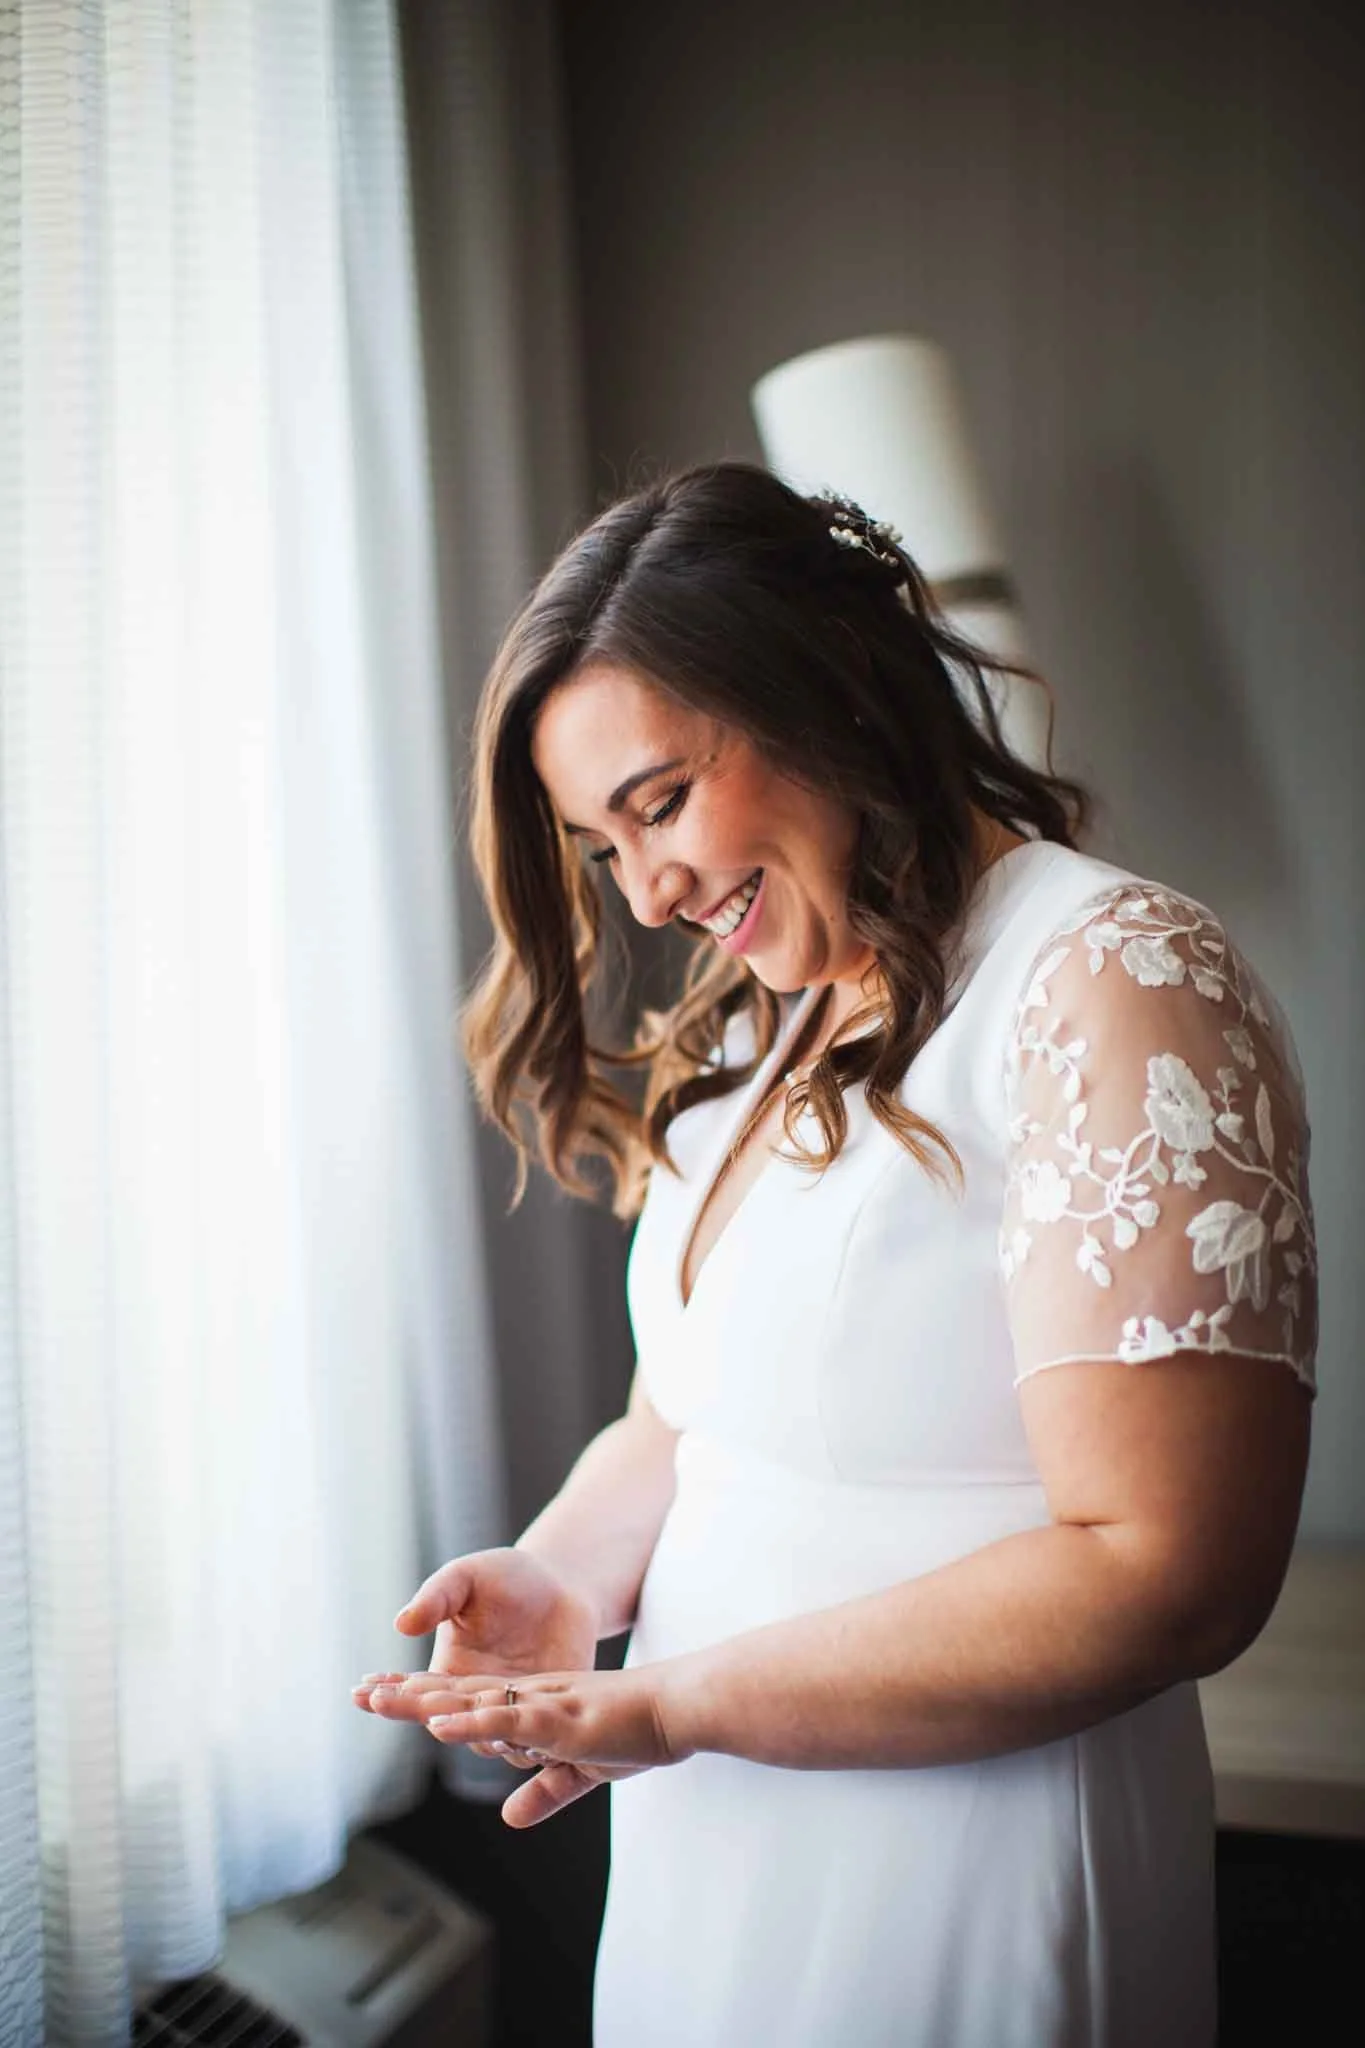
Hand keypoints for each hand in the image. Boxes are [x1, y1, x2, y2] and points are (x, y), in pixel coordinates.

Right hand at [353, 1548, 597, 1760]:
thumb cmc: (506, 1577)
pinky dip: (535, 1746)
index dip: (389, 1694)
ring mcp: (512, 1711)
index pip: (412, 1692)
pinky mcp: (550, 1715)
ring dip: (482, 1739)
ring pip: (491, 1742)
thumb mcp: (467, 1577)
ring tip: (471, 1731)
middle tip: (412, 1716)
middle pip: (446, 1724)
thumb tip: (402, 1624)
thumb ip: (437, 1598)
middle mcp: (475, 1701)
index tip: (363, 1694)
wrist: (562, 1586)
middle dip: (430, 1722)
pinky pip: (541, 1741)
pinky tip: (534, 1744)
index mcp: (448, 1672)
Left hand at [362, 1665, 690, 1827]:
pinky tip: (441, 1724)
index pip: (467, 1702)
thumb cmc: (636, 1732)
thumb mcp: (582, 1770)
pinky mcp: (560, 1718)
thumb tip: (510, 1817)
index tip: (385, 1697)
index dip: (426, 1701)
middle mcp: (528, 1697)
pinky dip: (472, 1723)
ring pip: (471, 1701)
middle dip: (407, 1695)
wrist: (677, 1708)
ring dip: (425, 1702)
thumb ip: (545, 1791)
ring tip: (380, 1699)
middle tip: (360, 1692)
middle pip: (456, 1695)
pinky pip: (507, 1718)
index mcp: (531, 1705)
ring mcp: (541, 1704)